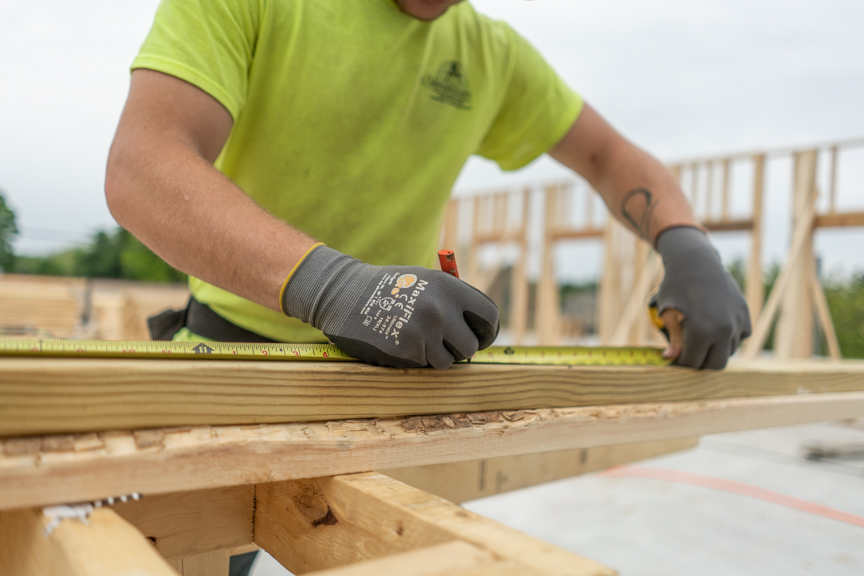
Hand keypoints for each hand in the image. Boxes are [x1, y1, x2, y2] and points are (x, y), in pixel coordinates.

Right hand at [281, 245, 499, 368]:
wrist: (344, 294)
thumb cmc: (388, 287)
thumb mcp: (424, 279)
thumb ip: (453, 299)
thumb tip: (480, 324)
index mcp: (449, 287)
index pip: (488, 315)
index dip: (487, 330)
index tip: (481, 337)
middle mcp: (440, 309)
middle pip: (471, 345)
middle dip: (461, 348)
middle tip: (448, 345)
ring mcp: (424, 332)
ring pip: (448, 361)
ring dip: (436, 356)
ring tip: (417, 339)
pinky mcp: (407, 351)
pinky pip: (425, 365)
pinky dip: (417, 359)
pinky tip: (400, 343)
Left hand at [654, 227, 750, 368]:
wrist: (696, 262)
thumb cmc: (676, 288)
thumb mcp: (667, 314)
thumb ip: (674, 340)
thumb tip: (671, 359)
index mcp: (701, 332)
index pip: (692, 363)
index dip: (681, 363)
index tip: (675, 358)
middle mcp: (723, 330)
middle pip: (715, 364)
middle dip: (700, 362)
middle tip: (689, 353)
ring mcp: (737, 322)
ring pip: (729, 352)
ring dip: (715, 349)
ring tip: (700, 337)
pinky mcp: (745, 315)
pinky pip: (740, 337)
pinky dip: (730, 338)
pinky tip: (715, 327)